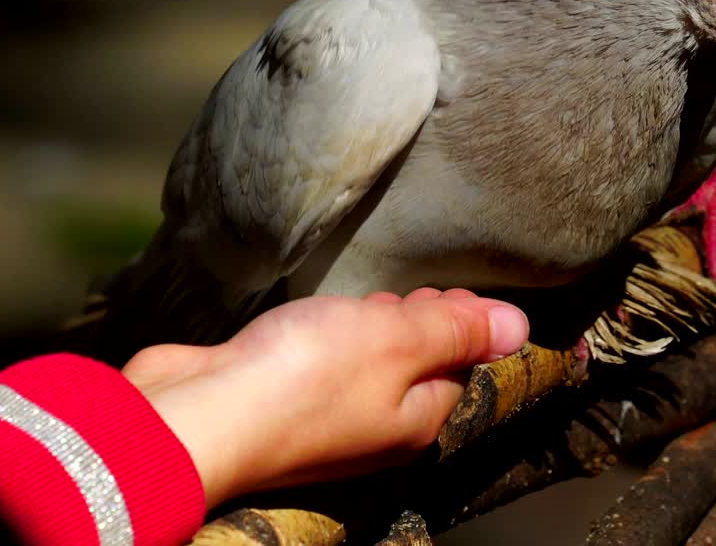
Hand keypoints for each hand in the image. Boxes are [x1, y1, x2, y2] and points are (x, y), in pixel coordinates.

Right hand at [120, 288, 528, 507]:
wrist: (195, 416)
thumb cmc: (304, 378)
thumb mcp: (400, 339)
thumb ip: (457, 330)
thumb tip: (520, 328)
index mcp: (416, 419)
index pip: (461, 366)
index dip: (462, 322)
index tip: (451, 287)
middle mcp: (374, 427)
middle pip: (412, 365)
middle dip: (417, 323)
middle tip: (412, 290)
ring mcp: (322, 417)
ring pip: (363, 362)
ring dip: (367, 327)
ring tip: (364, 300)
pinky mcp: (275, 396)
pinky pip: (314, 362)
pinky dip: (319, 336)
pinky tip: (310, 319)